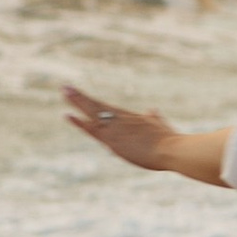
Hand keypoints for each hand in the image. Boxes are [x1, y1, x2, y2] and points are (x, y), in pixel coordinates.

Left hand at [63, 87, 197, 175]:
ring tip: (64, 90)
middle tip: (66, 87)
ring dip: (77, 101)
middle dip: (80, 97)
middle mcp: (121, 119)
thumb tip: (152, 109)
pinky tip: (68, 115)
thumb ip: (154, 118)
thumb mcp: (161, 125)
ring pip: (91, 112)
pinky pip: (91, 129)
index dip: (93, 103)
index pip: (107, 110)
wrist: (172, 149)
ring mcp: (115, 128)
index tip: (81, 96)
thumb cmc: (169, 140)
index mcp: (131, 118)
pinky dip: (79, 121)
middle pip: (96, 106)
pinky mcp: (112, 140)